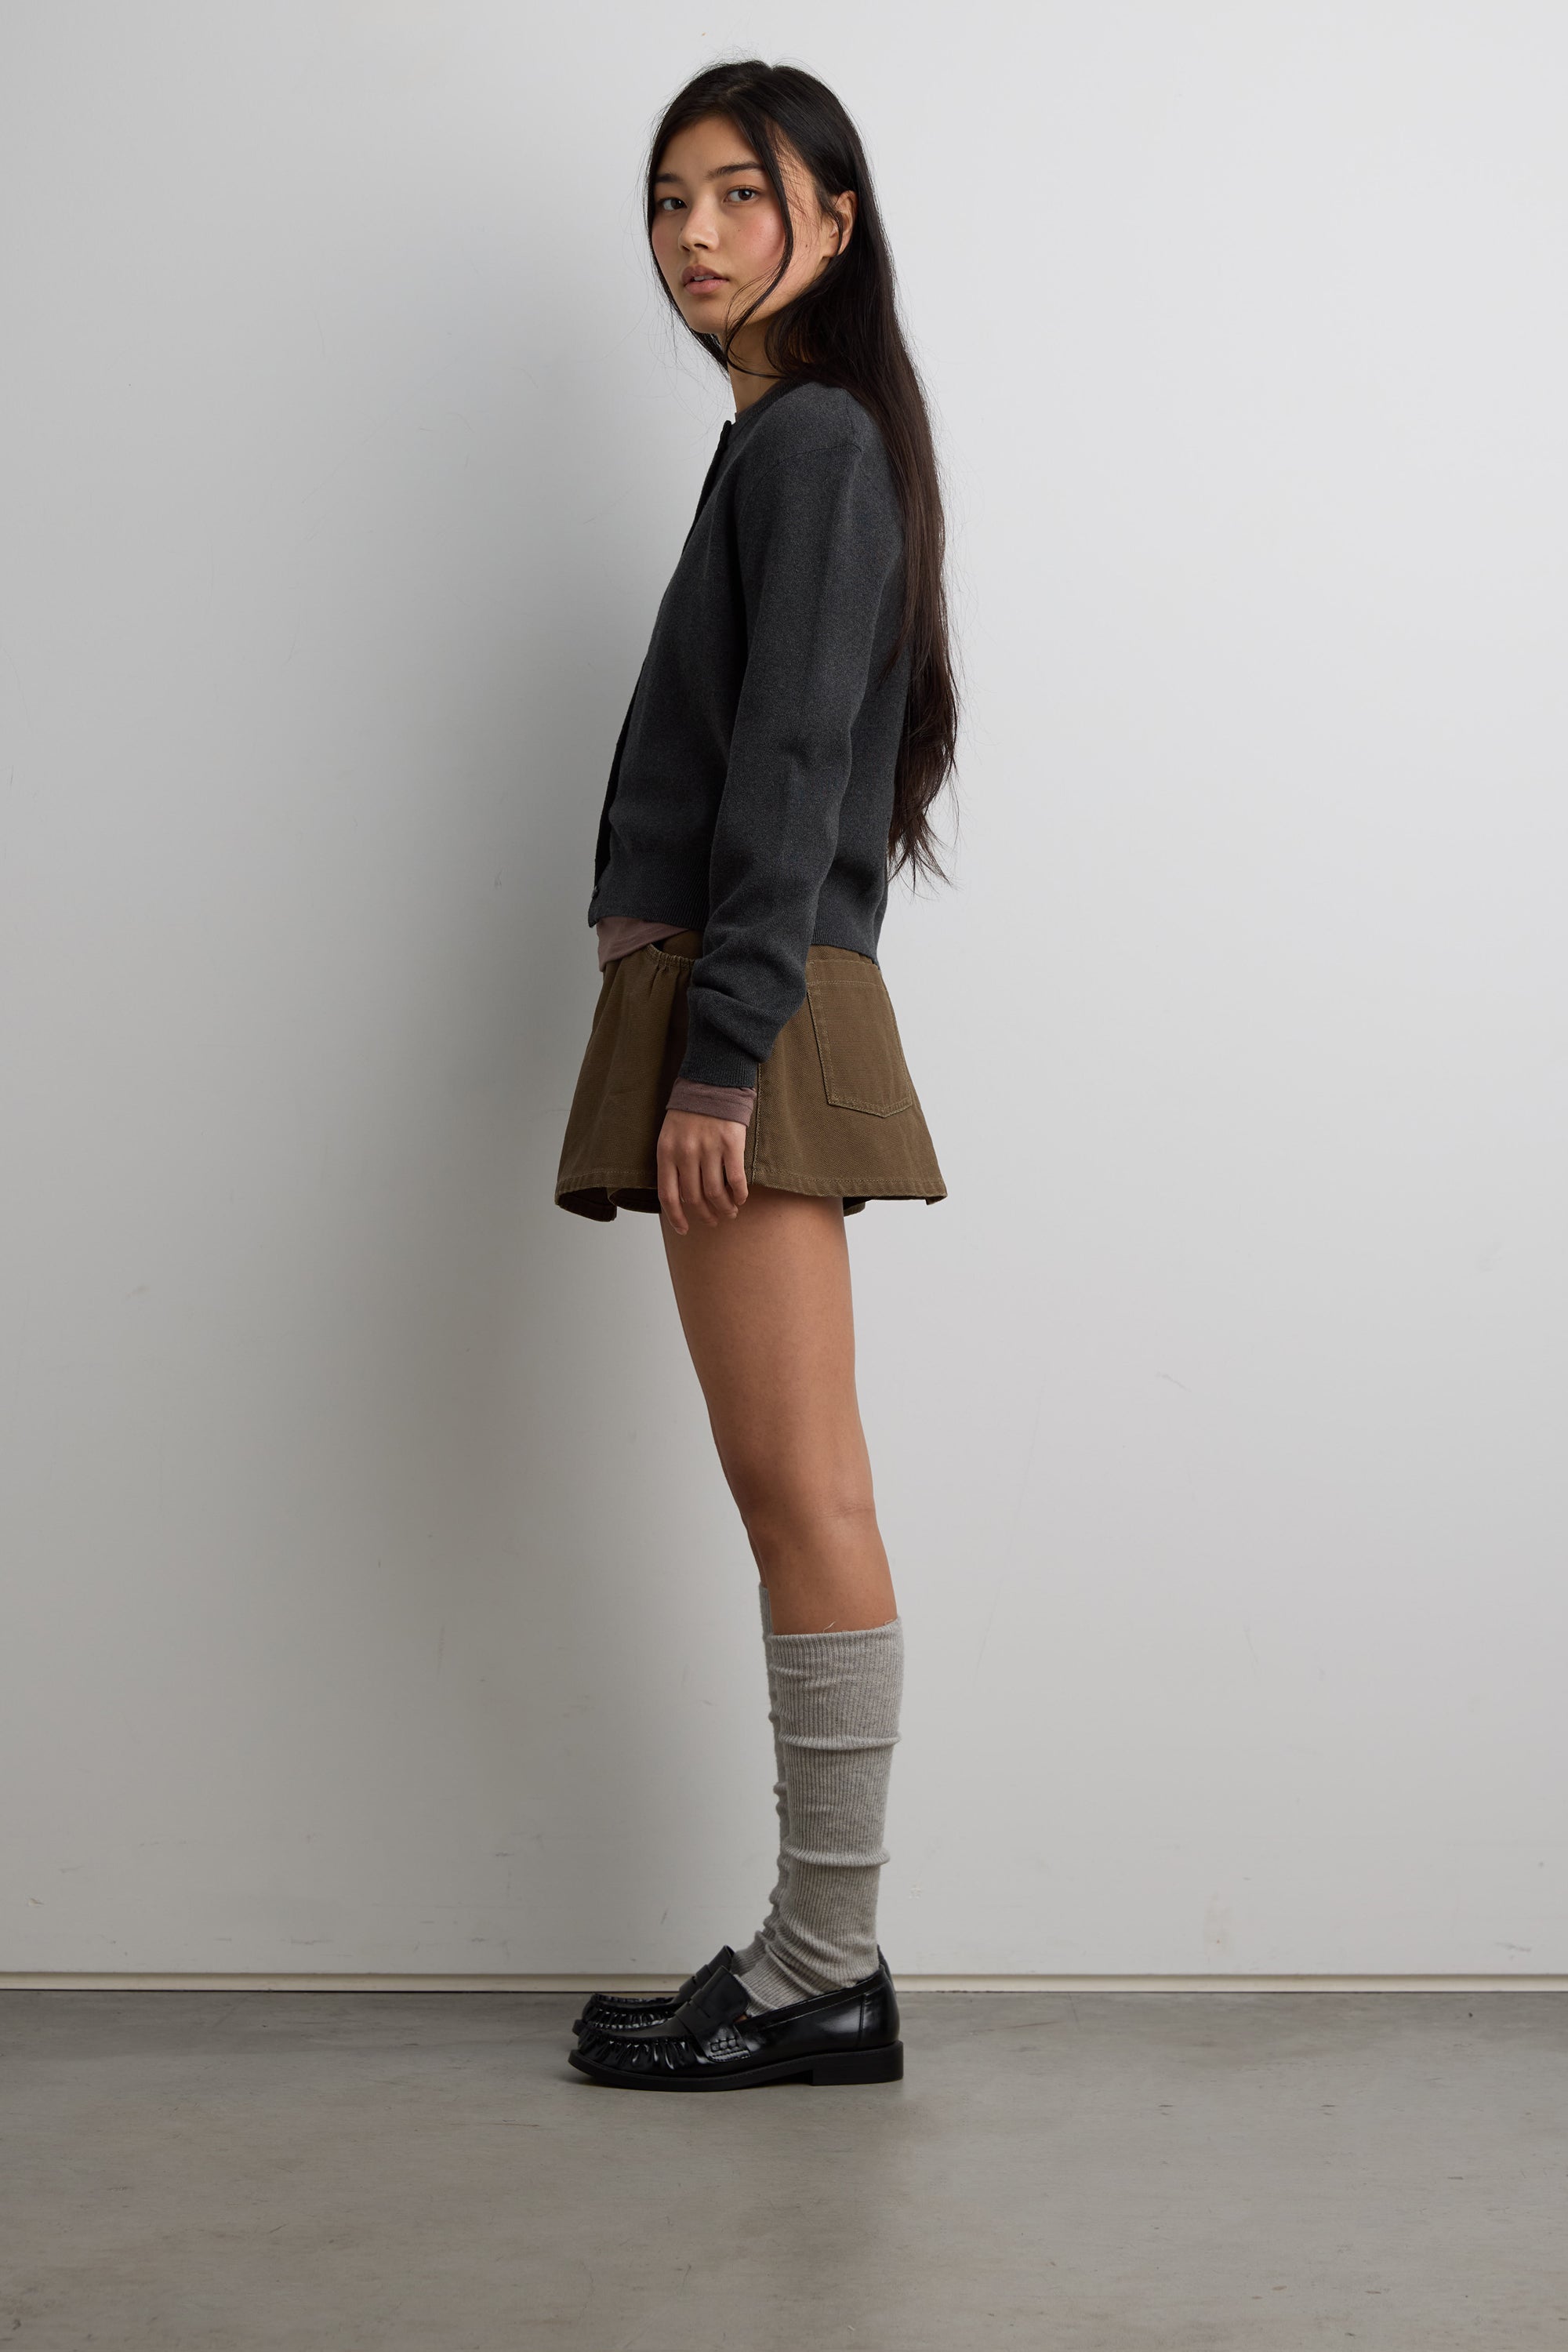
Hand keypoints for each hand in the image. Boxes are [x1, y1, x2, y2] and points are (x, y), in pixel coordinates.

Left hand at [656, 1109, 748, 1233]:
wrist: (710, 1082)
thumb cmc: (689, 1112)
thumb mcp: (669, 1136)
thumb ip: (672, 1164)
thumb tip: (682, 1199)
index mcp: (666, 1152)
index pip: (668, 1195)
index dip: (676, 1217)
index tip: (684, 1229)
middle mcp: (685, 1153)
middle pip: (694, 1198)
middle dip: (704, 1215)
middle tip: (713, 1220)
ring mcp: (708, 1148)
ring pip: (715, 1193)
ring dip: (724, 1208)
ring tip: (729, 1213)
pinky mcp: (730, 1144)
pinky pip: (735, 1179)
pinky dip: (739, 1194)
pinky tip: (741, 1199)